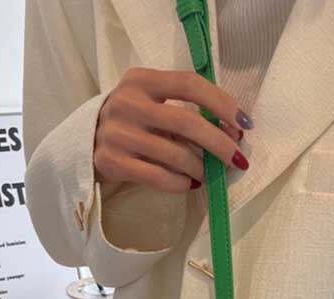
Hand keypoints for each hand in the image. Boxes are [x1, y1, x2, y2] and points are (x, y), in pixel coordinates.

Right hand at [93, 67, 252, 192]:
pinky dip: (182, 184)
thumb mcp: (155, 103)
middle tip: (238, 159)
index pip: (190, 84)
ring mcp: (117, 133)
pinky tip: (190, 184)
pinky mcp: (112, 161)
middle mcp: (127, 102)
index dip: (222, 104)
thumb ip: (189, 111)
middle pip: (187, 122)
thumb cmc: (137, 122)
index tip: (245, 124)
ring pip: (176, 155)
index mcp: (141, 80)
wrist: (89, 140)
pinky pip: (160, 178)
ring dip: (202, 169)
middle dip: (220, 144)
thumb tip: (235, 134)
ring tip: (209, 174)